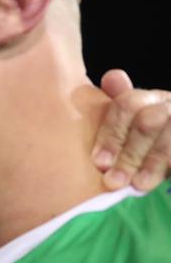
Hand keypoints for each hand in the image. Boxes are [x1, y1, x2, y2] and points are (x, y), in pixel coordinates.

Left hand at [93, 69, 170, 190]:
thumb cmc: (157, 144)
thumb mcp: (136, 129)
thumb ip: (122, 113)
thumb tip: (112, 77)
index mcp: (151, 99)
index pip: (127, 104)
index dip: (111, 134)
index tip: (99, 162)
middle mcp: (170, 105)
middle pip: (148, 122)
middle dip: (128, 153)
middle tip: (113, 180)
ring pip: (168, 140)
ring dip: (153, 163)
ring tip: (138, 185)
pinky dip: (170, 165)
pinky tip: (166, 183)